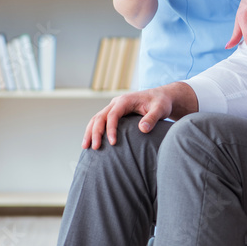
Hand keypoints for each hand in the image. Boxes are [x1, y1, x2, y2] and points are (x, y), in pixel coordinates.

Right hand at [82, 82, 197, 147]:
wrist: (161, 97)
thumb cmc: (161, 103)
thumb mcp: (160, 109)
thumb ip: (152, 118)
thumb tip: (142, 129)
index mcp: (125, 100)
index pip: (113, 115)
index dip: (111, 129)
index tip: (113, 143)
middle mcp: (116, 103)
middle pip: (100, 116)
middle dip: (95, 132)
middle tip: (95, 148)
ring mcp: (113, 108)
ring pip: (96, 119)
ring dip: (90, 132)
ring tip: (86, 147)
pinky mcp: (114, 113)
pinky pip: (100, 121)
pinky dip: (94, 131)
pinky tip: (91, 142)